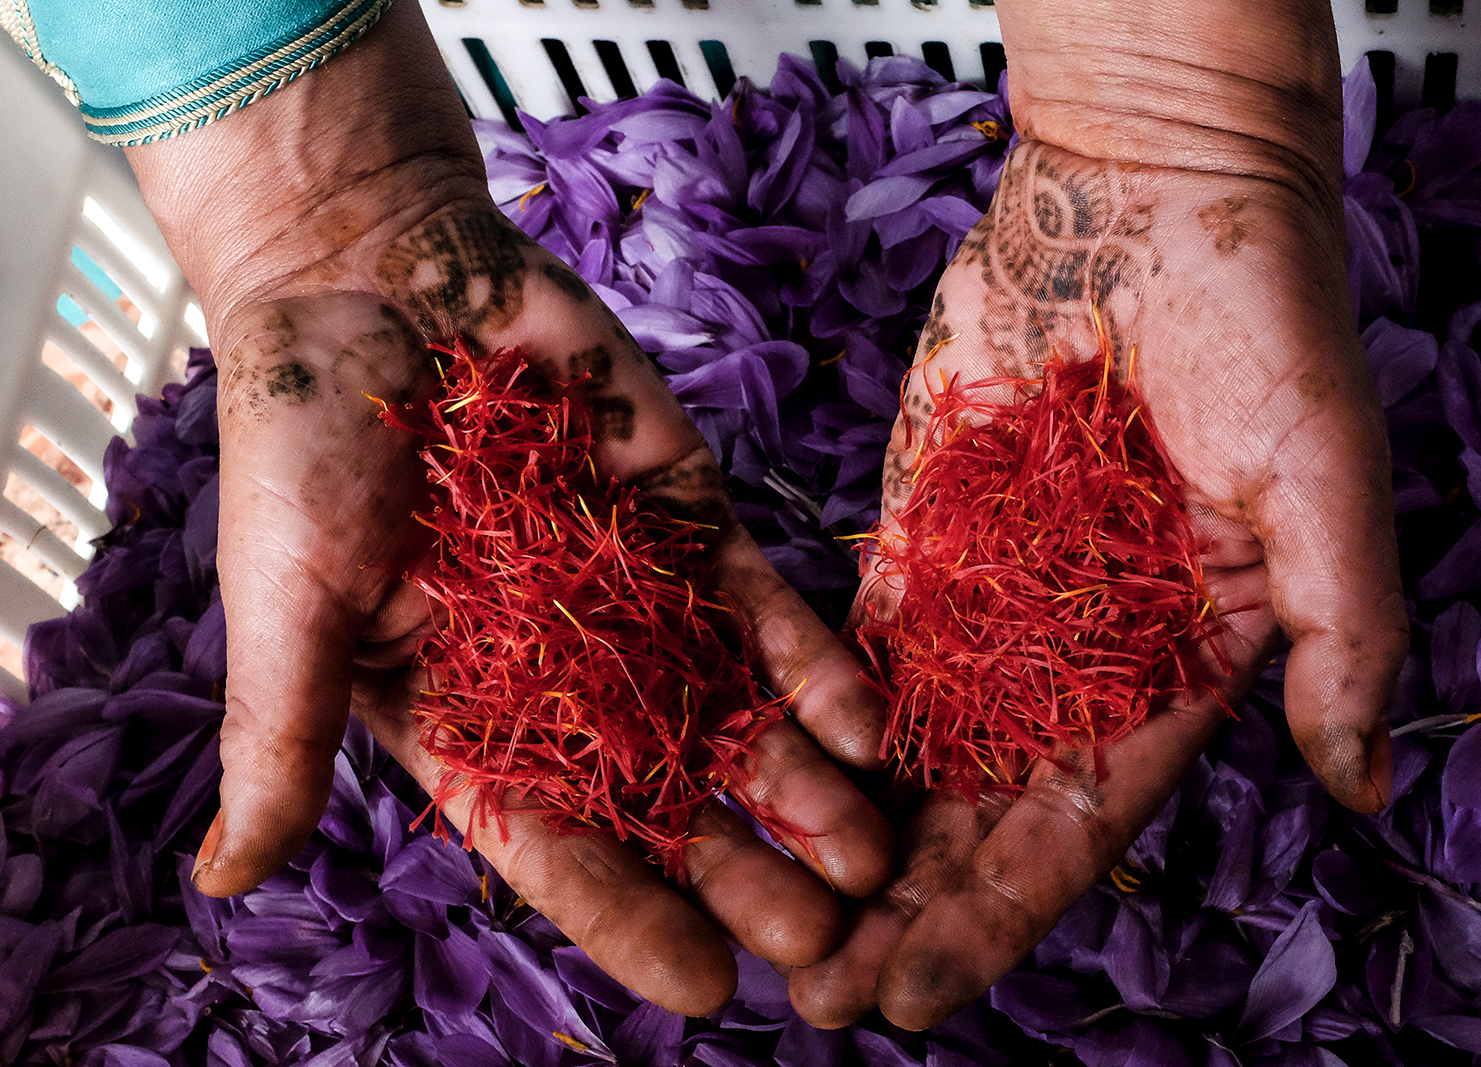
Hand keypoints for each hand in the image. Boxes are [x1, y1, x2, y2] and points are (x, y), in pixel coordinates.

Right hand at [125, 0, 889, 1015]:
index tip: (710, 993)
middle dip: (745, 871)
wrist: (376, 275)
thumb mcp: (291, 603)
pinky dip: (813, 665)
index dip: (629, 918)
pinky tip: (870, 727)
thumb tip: (224, 883)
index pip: (553, 842)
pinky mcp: (687, 518)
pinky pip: (760, 607)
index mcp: (462, 710)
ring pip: (730, 713)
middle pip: (665, 795)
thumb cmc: (307, 442)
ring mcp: (634, 596)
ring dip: (803, 788)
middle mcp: (561, 672)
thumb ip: (285, 738)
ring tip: (878, 862)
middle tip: (828, 951)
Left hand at [789, 0, 1407, 1028]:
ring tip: (757, 912)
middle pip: (971, 818)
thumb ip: (1343, 633)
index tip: (912, 999)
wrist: (1147, 201)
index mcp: (1168, 677)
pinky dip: (805, 718)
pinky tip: (746, 779)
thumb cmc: (1261, 328)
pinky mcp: (915, 538)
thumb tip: (1365, 787)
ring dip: (833, 838)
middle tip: (813, 995)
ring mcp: (984, 606)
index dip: (992, 920)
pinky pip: (851, 645)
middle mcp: (1069, 664)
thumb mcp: (1324, 481)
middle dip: (895, 912)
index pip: (1072, 833)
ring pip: (899, 752)